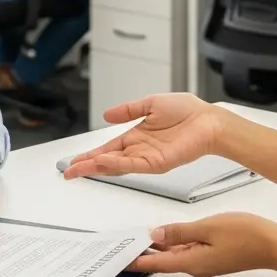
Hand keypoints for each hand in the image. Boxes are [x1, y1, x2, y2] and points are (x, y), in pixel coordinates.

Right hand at [64, 93, 227, 178]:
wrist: (207, 120)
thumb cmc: (187, 111)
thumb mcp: (150, 103)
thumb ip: (128, 110)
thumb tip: (107, 114)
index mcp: (136, 136)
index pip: (108, 148)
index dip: (90, 155)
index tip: (74, 161)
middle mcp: (139, 150)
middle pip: (107, 161)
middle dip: (87, 166)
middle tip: (68, 172)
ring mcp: (147, 158)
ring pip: (116, 165)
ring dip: (97, 166)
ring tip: (79, 168)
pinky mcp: (157, 163)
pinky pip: (132, 165)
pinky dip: (116, 164)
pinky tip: (102, 162)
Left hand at [129, 213, 276, 276]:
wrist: (273, 244)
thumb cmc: (246, 236)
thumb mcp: (207, 227)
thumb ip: (179, 231)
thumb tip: (157, 233)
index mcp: (191, 263)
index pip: (155, 264)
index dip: (135, 261)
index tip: (120, 259)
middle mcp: (195, 267)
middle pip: (163, 260)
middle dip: (144, 253)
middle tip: (127, 244)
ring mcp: (204, 263)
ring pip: (175, 255)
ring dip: (159, 247)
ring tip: (142, 238)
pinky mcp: (212, 257)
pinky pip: (188, 251)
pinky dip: (176, 243)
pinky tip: (170, 235)